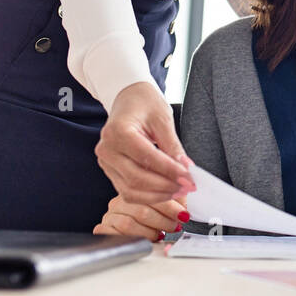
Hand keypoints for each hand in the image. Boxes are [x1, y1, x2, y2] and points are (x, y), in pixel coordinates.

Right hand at [93, 194, 188, 242]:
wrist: (125, 228)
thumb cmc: (150, 214)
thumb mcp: (165, 204)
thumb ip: (176, 199)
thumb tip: (190, 194)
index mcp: (135, 188)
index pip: (152, 195)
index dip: (171, 206)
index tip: (183, 214)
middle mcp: (120, 200)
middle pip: (142, 211)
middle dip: (164, 221)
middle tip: (175, 226)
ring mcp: (110, 214)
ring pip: (129, 224)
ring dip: (150, 232)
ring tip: (161, 233)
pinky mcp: (104, 228)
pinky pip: (116, 235)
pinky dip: (133, 239)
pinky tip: (145, 239)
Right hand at [95, 81, 194, 203]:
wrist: (128, 99)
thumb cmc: (145, 104)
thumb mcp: (163, 119)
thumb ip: (173, 146)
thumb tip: (186, 170)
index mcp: (118, 131)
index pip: (147, 158)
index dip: (170, 171)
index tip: (190, 178)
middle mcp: (107, 149)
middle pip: (137, 179)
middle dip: (166, 186)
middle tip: (188, 186)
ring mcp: (105, 162)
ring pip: (131, 190)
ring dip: (158, 195)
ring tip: (180, 191)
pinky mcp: (110, 170)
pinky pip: (127, 190)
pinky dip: (148, 195)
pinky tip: (166, 191)